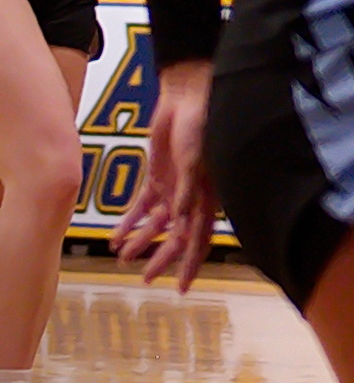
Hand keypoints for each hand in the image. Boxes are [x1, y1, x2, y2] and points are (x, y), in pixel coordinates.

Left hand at [116, 61, 217, 287]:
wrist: (187, 94)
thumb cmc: (202, 122)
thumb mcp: (196, 157)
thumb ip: (189, 187)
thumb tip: (180, 216)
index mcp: (208, 195)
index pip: (200, 238)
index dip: (192, 264)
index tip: (183, 287)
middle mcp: (192, 196)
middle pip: (177, 236)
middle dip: (162, 258)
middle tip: (146, 277)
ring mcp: (174, 187)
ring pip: (157, 224)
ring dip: (141, 241)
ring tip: (122, 257)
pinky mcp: (158, 176)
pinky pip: (142, 205)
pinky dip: (129, 221)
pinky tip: (115, 235)